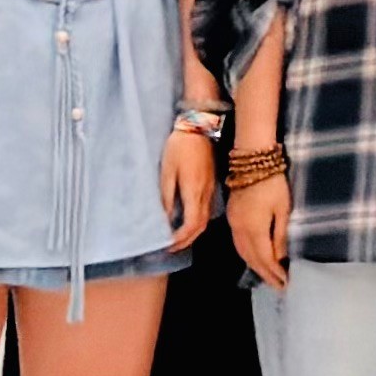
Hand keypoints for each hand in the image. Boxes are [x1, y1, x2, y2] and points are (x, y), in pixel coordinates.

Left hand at [160, 120, 217, 248]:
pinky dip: (197, 223)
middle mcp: (205, 195)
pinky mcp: (210, 185)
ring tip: (177, 239)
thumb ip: (167, 197)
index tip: (166, 245)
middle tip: (171, 248)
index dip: (180, 239)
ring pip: (205, 220)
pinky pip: (206, 211)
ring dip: (193, 233)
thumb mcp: (167, 172)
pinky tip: (187, 222)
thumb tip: (165, 219)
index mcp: (194, 192)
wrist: (199, 128)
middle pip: (201, 227)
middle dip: (186, 241)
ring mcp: (210, 190)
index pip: (191, 225)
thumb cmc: (179, 148)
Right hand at [230, 169, 291, 285]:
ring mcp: (233, 222)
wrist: (252, 160)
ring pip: (242, 251)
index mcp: (253, 228)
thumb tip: (281, 258)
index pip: (264, 258)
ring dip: (254, 266)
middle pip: (251, 258)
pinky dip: (246, 254)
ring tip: (268, 277)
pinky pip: (238, 242)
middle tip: (278, 286)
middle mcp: (239, 229)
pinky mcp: (232, 216)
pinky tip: (254, 258)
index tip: (285, 284)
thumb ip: (280, 234)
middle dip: (264, 274)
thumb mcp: (283, 208)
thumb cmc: (273, 182)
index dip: (274, 273)